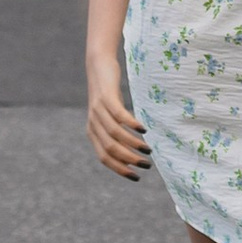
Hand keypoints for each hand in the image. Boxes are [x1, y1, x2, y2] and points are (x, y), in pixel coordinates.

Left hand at [86, 49, 150, 180]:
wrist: (98, 64)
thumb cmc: (107, 93)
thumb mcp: (108, 115)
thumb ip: (114, 131)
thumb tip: (130, 151)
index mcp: (92, 133)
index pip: (105, 159)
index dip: (120, 170)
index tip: (137, 177)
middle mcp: (93, 124)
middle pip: (111, 149)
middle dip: (129, 160)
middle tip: (147, 164)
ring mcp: (98, 110)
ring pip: (115, 134)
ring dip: (133, 145)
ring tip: (148, 150)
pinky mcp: (106, 97)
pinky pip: (119, 115)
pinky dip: (132, 124)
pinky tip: (144, 129)